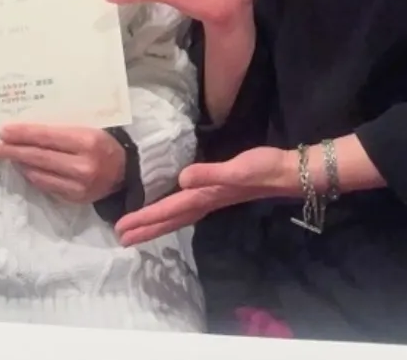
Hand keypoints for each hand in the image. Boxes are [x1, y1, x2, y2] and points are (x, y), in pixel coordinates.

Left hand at [0, 124, 126, 203]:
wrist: (126, 171)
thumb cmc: (103, 142)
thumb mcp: (88, 127)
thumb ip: (61, 129)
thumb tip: (27, 129)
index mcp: (87, 140)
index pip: (47, 137)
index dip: (23, 134)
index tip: (4, 131)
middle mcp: (82, 165)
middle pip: (39, 156)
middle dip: (14, 150)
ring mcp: (78, 185)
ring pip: (39, 173)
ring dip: (20, 163)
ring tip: (6, 155)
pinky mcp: (75, 199)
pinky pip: (47, 186)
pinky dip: (32, 176)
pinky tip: (24, 167)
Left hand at [114, 146, 293, 246]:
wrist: (286, 172)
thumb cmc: (263, 169)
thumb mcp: (237, 169)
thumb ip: (210, 173)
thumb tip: (182, 178)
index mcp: (204, 196)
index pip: (168, 210)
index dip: (145, 219)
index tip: (122, 228)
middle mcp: (204, 201)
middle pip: (169, 219)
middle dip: (145, 228)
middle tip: (120, 237)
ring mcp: (211, 198)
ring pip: (177, 215)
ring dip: (156, 223)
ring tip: (137, 230)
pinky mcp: (217, 191)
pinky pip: (187, 206)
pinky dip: (173, 211)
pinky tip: (170, 208)